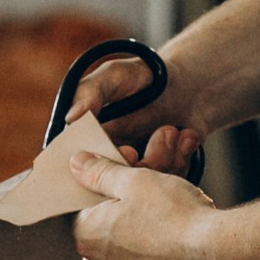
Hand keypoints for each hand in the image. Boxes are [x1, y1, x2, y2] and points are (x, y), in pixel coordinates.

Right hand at [66, 54, 203, 177]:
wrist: (189, 84)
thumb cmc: (145, 75)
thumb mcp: (115, 75)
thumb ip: (90, 91)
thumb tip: (70, 118)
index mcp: (90, 140)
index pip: (86, 166)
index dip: (105, 167)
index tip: (128, 151)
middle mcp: (111, 159)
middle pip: (118, 183)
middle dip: (145, 164)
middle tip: (163, 134)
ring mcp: (139, 169)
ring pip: (147, 185)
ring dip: (167, 157)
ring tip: (173, 130)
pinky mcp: (164, 175)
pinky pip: (170, 182)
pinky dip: (182, 160)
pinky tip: (187, 137)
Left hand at [68, 146, 236, 259]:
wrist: (221, 255)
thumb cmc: (174, 216)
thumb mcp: (133, 180)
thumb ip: (99, 172)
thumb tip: (77, 164)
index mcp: (86, 236)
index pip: (81, 203)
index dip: (102, 180)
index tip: (124, 168)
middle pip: (108, 220)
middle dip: (127, 197)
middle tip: (153, 179)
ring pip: (132, 237)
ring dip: (147, 217)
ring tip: (172, 201)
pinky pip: (153, 256)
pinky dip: (163, 238)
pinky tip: (182, 224)